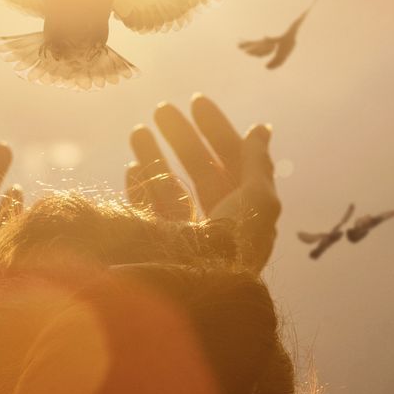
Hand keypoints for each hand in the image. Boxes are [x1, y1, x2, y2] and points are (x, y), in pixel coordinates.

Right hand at [126, 95, 279, 268]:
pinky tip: (131, 165)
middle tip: (161, 108)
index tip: (196, 102)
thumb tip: (261, 130)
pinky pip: (147, 210)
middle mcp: (215, 224)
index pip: (231, 162)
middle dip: (182, 138)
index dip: (218, 130)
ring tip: (138, 128)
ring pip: (169, 186)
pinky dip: (140, 186)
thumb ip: (257, 164)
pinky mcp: (157, 247)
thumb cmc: (232, 246)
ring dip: (154, 155)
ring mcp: (184, 235)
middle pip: (199, 171)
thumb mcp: (257, 200)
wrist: (197, 292)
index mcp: (244, 214)